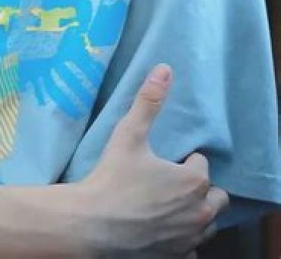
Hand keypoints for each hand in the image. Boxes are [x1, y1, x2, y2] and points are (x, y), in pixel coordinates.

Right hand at [77, 64, 228, 255]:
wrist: (93, 225)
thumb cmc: (113, 178)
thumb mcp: (129, 134)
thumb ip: (148, 102)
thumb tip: (164, 69)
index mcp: (192, 181)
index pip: (202, 163)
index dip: (184, 159)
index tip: (164, 160)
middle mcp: (199, 212)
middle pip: (216, 196)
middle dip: (199, 187)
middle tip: (171, 181)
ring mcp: (190, 238)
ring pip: (208, 223)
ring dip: (196, 212)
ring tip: (169, 203)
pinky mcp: (177, 256)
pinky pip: (193, 248)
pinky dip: (184, 239)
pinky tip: (164, 229)